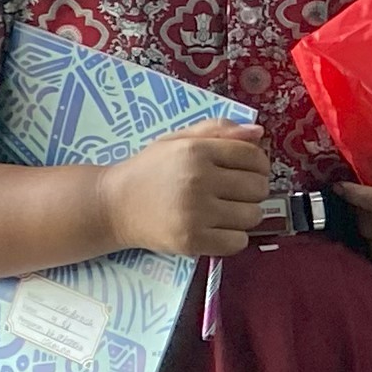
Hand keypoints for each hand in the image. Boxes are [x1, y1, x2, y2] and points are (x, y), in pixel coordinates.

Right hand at [99, 128, 269, 258]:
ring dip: (245, 214)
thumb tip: (258, 131)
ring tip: (223, 210)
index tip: (246, 171)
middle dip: (252, 190)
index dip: (258, 164)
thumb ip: (217, 130)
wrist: (113, 205)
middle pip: (259, 187)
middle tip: (232, 192)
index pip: (253, 156)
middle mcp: (197, 180)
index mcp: (196, 151)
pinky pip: (239, 242)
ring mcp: (195, 213)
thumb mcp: (178, 140)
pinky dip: (234, 238)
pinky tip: (218, 229)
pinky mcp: (192, 241)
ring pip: (253, 216)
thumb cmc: (150, 170)